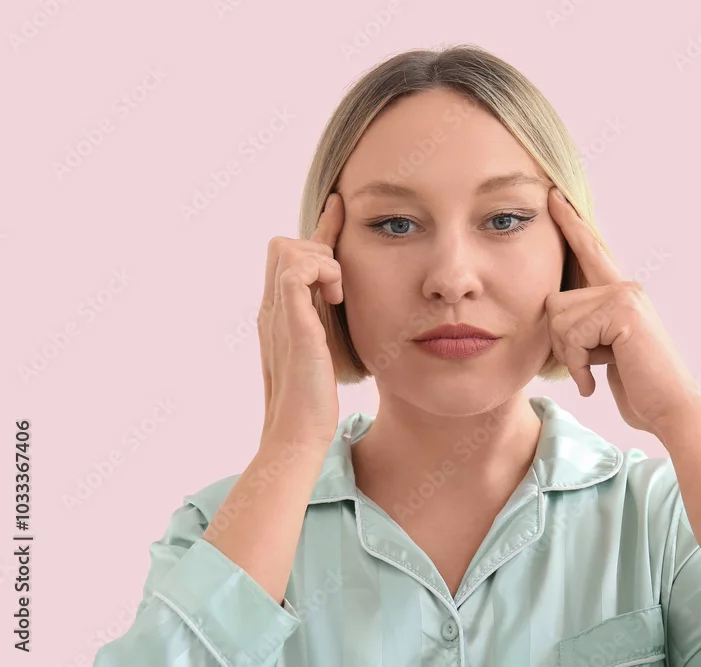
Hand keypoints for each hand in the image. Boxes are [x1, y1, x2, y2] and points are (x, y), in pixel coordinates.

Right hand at [258, 192, 344, 449]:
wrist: (299, 433)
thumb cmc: (316, 402)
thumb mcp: (326, 351)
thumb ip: (327, 324)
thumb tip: (346, 306)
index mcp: (281, 314)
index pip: (295, 258)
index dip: (320, 230)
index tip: (339, 207)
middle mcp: (273, 308)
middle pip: (283, 244)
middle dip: (318, 244)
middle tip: (340, 280)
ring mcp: (277, 313)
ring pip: (287, 247)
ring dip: (320, 259)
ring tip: (337, 293)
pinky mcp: (290, 321)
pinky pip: (295, 269)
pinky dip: (320, 271)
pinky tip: (335, 297)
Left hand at [545, 187, 700, 434]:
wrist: (669, 408)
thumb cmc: (637, 386)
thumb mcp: (603, 350)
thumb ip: (585, 325)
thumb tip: (553, 308)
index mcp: (621, 294)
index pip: (590, 252)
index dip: (571, 223)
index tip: (554, 195)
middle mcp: (625, 287)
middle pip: (555, 301)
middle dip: (561, 343)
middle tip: (586, 368)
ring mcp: (625, 295)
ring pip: (559, 317)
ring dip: (570, 356)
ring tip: (595, 373)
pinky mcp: (623, 310)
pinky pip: (572, 332)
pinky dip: (578, 364)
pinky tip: (596, 379)